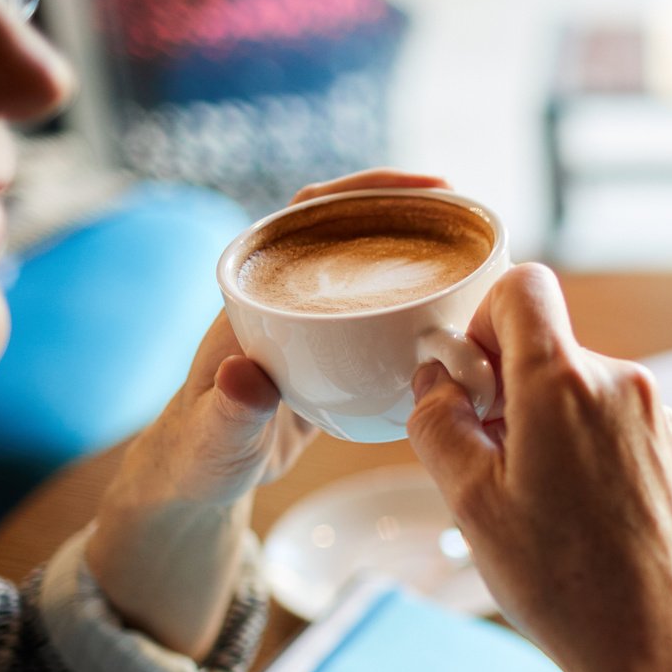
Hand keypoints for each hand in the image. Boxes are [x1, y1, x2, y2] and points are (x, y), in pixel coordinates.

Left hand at [88, 169, 445, 657]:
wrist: (199, 481)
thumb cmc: (197, 456)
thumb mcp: (215, 438)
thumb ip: (231, 410)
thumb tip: (245, 377)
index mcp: (253, 293)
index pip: (309, 213)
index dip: (365, 190)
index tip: (422, 190)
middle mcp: (284, 294)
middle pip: (351, 227)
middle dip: (409, 212)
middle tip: (467, 217)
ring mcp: (311, 322)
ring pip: (369, 265)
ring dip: (418, 252)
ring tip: (473, 254)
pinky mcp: (333, 353)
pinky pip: (378, 309)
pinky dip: (416, 300)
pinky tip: (454, 310)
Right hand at [408, 262, 671, 671]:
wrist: (660, 658)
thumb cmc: (563, 587)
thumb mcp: (471, 505)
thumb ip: (440, 423)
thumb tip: (438, 381)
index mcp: (567, 381)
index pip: (523, 287)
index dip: (482, 322)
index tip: (468, 385)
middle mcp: (623, 385)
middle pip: (547, 346)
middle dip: (504, 389)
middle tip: (482, 467)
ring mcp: (657, 421)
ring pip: (575, 392)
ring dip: (539, 428)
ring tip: (529, 510)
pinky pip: (608, 429)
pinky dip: (577, 455)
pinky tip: (571, 524)